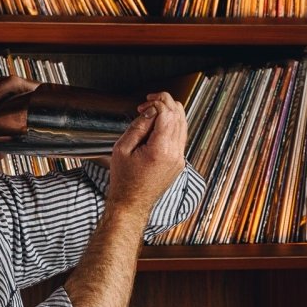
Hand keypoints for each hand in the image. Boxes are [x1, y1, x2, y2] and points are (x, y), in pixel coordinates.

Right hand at [106, 92, 187, 211]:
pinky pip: (181, 137)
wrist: (131, 204)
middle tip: (150, 102)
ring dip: (170, 113)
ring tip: (154, 112)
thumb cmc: (124, 180)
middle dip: (165, 103)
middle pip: (179, 116)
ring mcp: (179, 160)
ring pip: (183, 125)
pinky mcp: (179, 163)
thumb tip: (150, 111)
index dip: (156, 103)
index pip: (167, 114)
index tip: (144, 104)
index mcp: (160, 150)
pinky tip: (159, 125)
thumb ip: (138, 126)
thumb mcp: (122, 149)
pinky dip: (173, 126)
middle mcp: (175, 155)